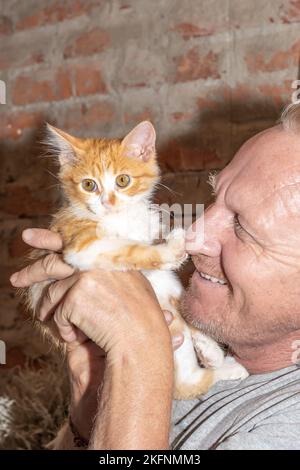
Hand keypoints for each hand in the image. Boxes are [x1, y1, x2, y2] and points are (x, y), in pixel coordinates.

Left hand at [10, 229, 182, 441]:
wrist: (142, 340)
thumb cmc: (141, 320)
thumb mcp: (130, 285)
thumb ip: (108, 273)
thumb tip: (80, 273)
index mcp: (108, 254)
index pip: (74, 241)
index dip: (49, 238)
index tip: (29, 237)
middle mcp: (95, 260)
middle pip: (53, 261)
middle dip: (31, 272)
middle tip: (16, 280)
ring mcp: (85, 275)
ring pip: (53, 293)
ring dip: (52, 312)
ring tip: (61, 326)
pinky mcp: (75, 294)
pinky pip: (58, 314)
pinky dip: (64, 330)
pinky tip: (78, 337)